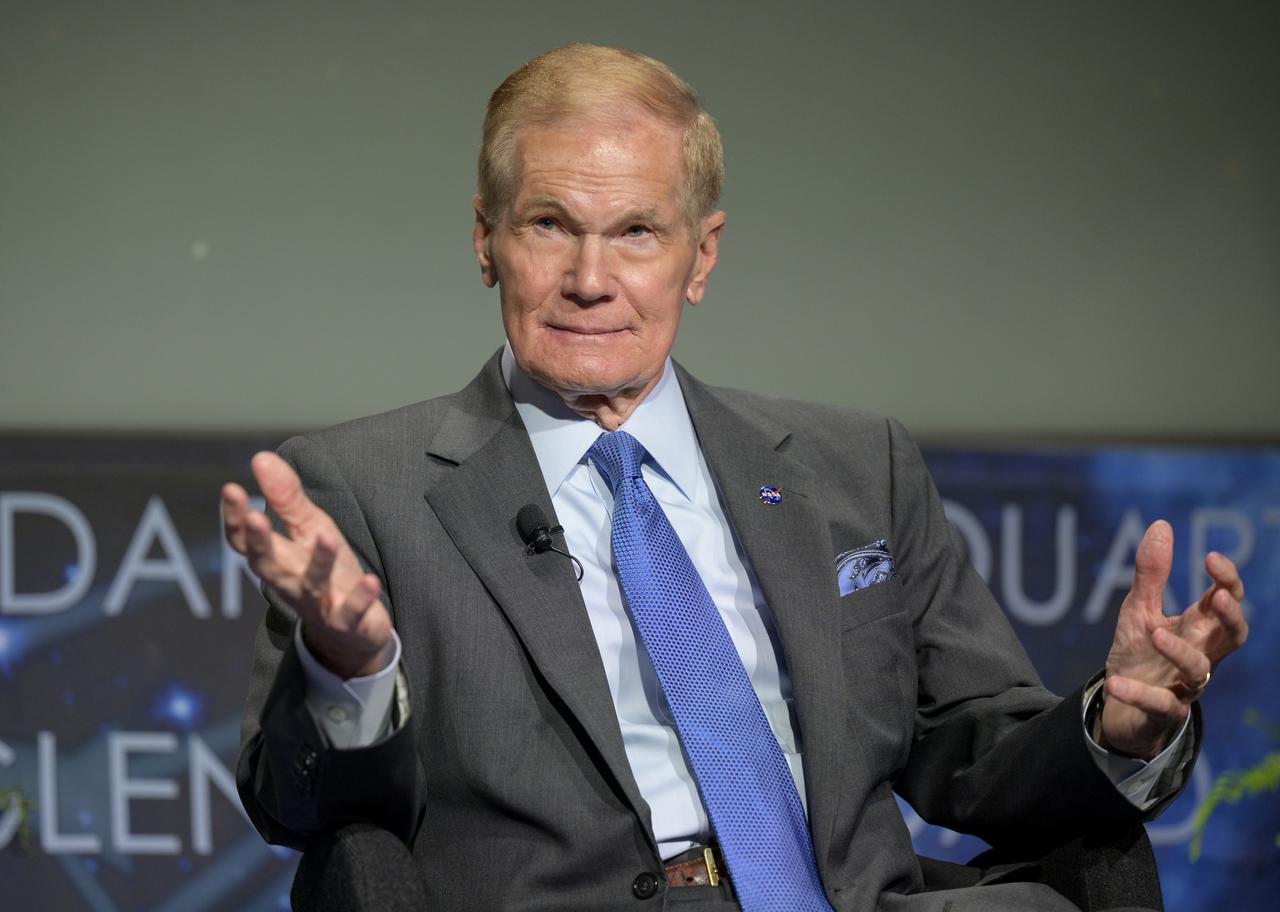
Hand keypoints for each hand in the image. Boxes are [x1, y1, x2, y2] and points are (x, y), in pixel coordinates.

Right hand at [222, 451, 393, 678]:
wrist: (350, 631)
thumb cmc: (325, 570)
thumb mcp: (310, 528)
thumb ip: (285, 498)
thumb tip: (260, 457)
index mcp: (277, 559)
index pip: (244, 541)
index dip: (234, 518)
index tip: (231, 488)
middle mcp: (290, 583)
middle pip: (267, 565)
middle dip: (260, 542)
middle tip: (255, 515)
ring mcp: (317, 605)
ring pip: (312, 586)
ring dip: (318, 562)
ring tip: (326, 535)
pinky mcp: (346, 623)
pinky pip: (351, 612)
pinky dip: (360, 598)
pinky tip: (371, 580)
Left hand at [1100, 520, 1247, 757]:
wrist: (1121, 706)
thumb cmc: (1140, 654)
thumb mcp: (1139, 610)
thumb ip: (1151, 574)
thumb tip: (1161, 525)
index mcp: (1198, 628)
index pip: (1226, 601)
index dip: (1227, 581)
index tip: (1212, 557)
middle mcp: (1200, 655)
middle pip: (1234, 637)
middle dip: (1231, 617)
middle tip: (1217, 596)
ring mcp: (1185, 685)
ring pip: (1199, 671)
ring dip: (1181, 652)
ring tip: (1155, 633)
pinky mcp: (1165, 712)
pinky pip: (1160, 705)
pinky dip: (1138, 694)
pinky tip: (1115, 682)